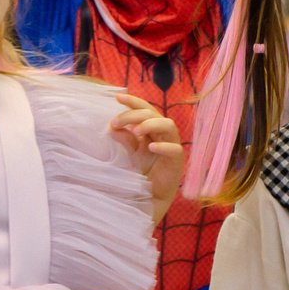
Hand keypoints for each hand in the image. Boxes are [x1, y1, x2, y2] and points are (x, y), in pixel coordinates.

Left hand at [110, 93, 184, 209]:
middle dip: (134, 115)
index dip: (133, 101)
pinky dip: (163, 147)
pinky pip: (174, 150)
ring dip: (151, 125)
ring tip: (135, 130)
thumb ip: (125, 138)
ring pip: (168, 126)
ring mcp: (172, 146)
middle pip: (154, 114)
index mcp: (154, 128)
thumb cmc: (146, 168)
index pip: (146, 109)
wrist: (153, 192)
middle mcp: (164, 133)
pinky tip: (151, 147)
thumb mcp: (133, 151)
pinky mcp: (177, 161)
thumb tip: (112, 127)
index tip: (117, 97)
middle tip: (116, 122)